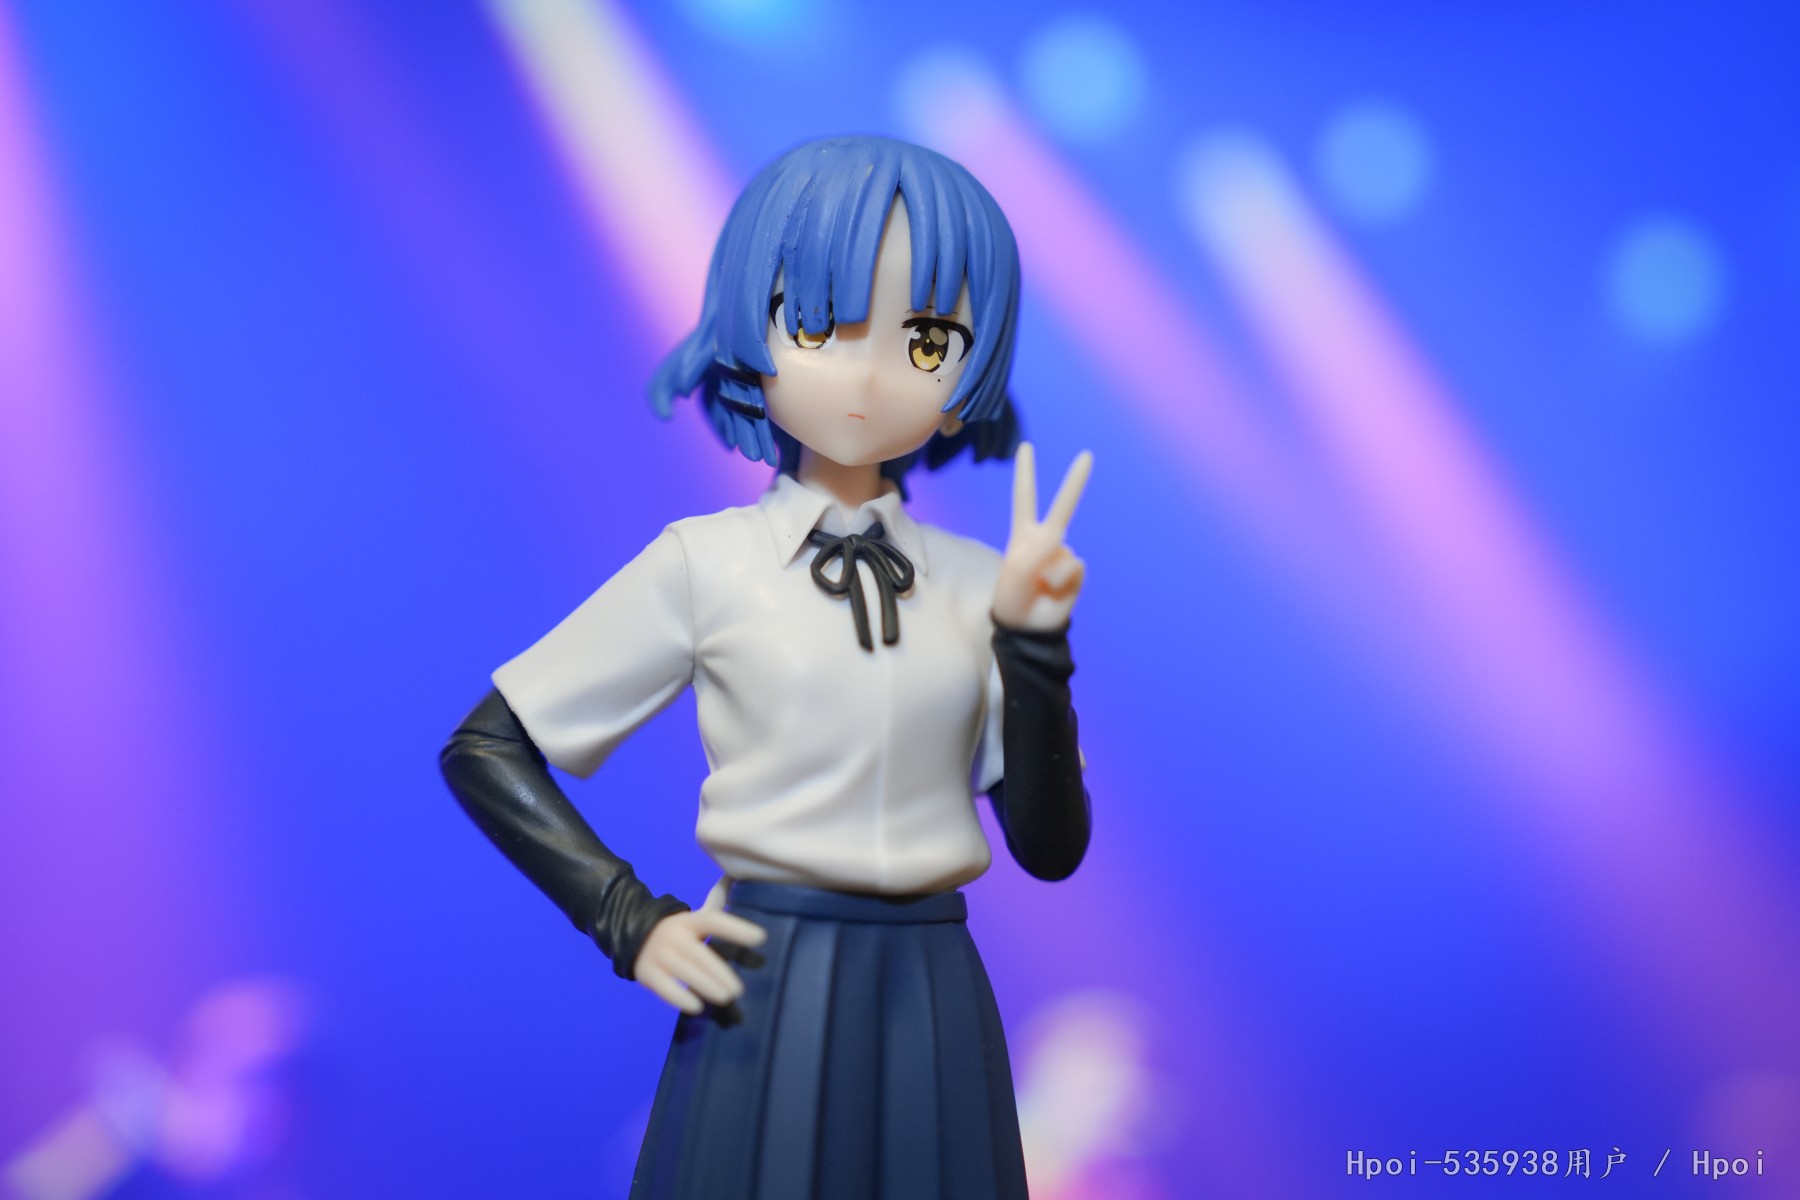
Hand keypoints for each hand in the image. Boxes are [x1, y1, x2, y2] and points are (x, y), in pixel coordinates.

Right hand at [634, 885, 765, 1014]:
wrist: (633, 937)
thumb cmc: (677, 931)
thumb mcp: (694, 916)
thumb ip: (716, 901)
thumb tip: (734, 875)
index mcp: (689, 921)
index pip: (714, 921)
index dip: (737, 928)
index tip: (761, 937)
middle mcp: (673, 936)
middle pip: (700, 955)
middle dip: (721, 973)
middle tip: (738, 990)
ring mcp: (659, 955)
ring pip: (686, 972)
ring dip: (707, 986)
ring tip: (725, 998)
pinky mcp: (647, 974)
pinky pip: (665, 988)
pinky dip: (680, 998)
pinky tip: (696, 1006)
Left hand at [992, 443, 1092, 630]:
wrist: (1028, 628)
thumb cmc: (1013, 598)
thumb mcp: (1017, 572)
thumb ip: (1038, 551)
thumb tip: (1063, 542)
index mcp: (1024, 534)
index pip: (1024, 497)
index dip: (1026, 472)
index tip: (1027, 447)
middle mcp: (1046, 539)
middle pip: (1063, 506)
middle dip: (1076, 482)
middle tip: (1087, 455)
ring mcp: (1063, 554)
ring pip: (1065, 551)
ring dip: (1050, 571)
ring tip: (1038, 587)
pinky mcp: (1076, 571)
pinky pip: (1074, 567)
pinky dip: (1062, 580)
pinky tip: (1053, 591)